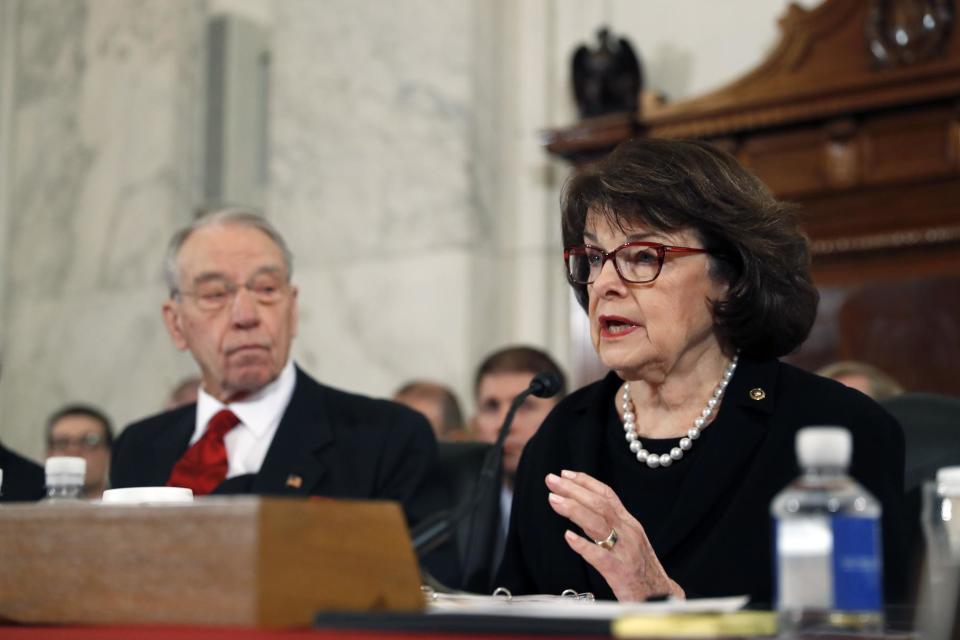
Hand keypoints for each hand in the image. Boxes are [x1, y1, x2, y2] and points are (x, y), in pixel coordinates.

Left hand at [545, 469, 684, 601]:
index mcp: (629, 523)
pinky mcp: (620, 572)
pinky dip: (584, 545)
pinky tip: (568, 537)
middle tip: (551, 481)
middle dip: (574, 490)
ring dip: (574, 509)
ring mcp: (625, 551)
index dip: (585, 482)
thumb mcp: (629, 538)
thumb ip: (610, 524)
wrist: (660, 594)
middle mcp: (628, 532)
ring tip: (554, 500)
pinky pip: (600, 556)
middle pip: (599, 504)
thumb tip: (583, 507)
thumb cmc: (641, 568)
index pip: (607, 495)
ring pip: (598, 524)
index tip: (565, 474)